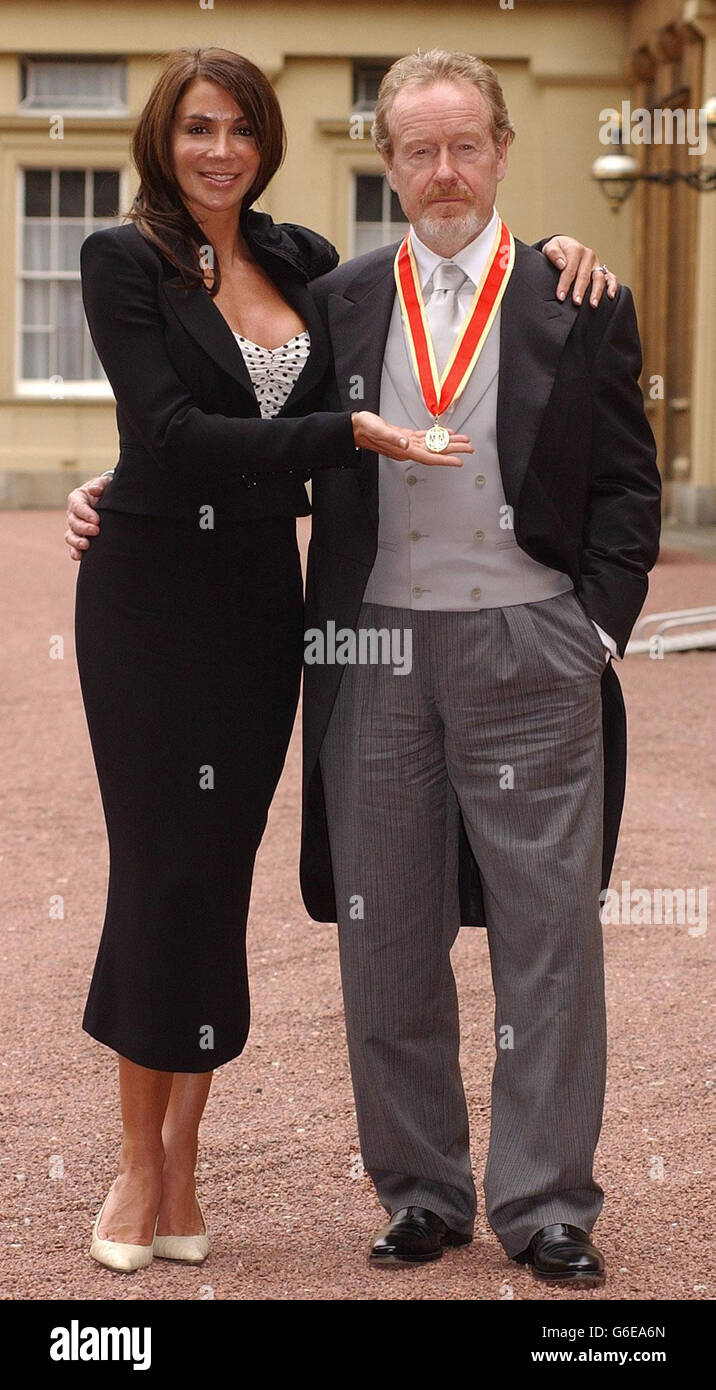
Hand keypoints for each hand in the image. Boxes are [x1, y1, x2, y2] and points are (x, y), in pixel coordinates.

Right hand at [65, 476, 107, 559]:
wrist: (110, 500)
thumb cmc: (107, 489)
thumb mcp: (105, 483)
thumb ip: (99, 485)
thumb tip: (94, 491)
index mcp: (77, 498)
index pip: (77, 506)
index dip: (85, 513)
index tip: (97, 520)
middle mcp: (73, 513)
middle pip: (73, 522)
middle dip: (84, 528)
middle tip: (96, 531)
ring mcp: (76, 527)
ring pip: (70, 535)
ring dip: (77, 541)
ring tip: (86, 545)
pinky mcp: (80, 537)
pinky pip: (74, 546)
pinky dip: (75, 552)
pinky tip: (79, 557)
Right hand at [351, 412, 472, 466]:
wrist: (356, 427)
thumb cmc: (365, 428)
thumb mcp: (379, 430)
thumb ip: (393, 438)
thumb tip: (406, 444)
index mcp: (403, 450)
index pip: (429, 457)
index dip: (445, 460)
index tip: (459, 461)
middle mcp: (407, 449)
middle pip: (435, 452)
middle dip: (454, 450)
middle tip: (469, 448)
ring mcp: (407, 444)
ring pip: (432, 446)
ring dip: (449, 444)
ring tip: (463, 441)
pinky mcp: (405, 437)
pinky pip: (425, 439)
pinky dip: (437, 437)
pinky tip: (445, 435)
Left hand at [541, 236, 618, 306]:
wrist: (566, 247)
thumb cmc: (558, 251)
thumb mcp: (550, 247)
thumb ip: (553, 253)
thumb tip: (561, 264)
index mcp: (576, 249)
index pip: (570, 269)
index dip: (565, 284)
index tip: (560, 297)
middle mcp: (588, 256)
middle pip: (584, 275)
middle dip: (580, 290)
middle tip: (576, 302)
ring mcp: (596, 263)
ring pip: (598, 278)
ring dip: (596, 292)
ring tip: (593, 304)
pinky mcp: (602, 270)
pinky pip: (610, 278)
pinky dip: (612, 286)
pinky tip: (610, 296)